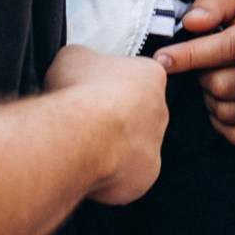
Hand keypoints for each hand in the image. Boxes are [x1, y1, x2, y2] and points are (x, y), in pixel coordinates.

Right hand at [44, 45, 166, 205]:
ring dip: (114, 147)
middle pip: (139, 114)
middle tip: (87, 120)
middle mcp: (160, 111)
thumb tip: (80, 68)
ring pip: (134, 147)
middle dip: (116, 118)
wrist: (80, 134)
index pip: (138, 77)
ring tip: (84, 146)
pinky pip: (127, 176)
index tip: (94, 90)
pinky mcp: (145, 177)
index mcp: (150, 76)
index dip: (113, 84)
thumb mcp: (74, 57)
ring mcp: (155, 146)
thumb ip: (86, 62)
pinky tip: (89, 167)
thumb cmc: (79, 91)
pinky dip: (110, 175)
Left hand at [153, 0, 234, 144]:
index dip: (188, 54)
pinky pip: (233, 132)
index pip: (222, 48)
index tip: (162, 59)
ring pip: (224, 109)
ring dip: (210, 97)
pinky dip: (220, 119)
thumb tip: (192, 22)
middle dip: (202, 74)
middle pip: (219, 84)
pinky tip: (223, 100)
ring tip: (217, 77)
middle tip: (207, 63)